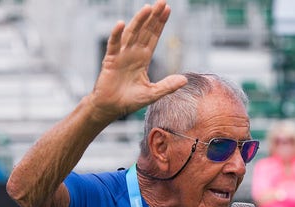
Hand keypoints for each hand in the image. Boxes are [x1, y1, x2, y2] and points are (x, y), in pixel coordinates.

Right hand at [88, 0, 186, 121]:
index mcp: (143, 58)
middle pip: (145, 31)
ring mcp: (121, 55)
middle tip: (162, 2)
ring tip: (147, 8)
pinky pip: (113, 45)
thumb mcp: (152, 94)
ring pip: (131, 34)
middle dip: (153, 17)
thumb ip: (167, 86)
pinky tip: (120, 24)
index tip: (167, 9)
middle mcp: (133, 53)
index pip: (154, 37)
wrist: (111, 108)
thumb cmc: (130, 100)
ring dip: (139, 21)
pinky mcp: (110, 61)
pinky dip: (116, 34)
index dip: (160, 23)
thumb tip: (184, 80)